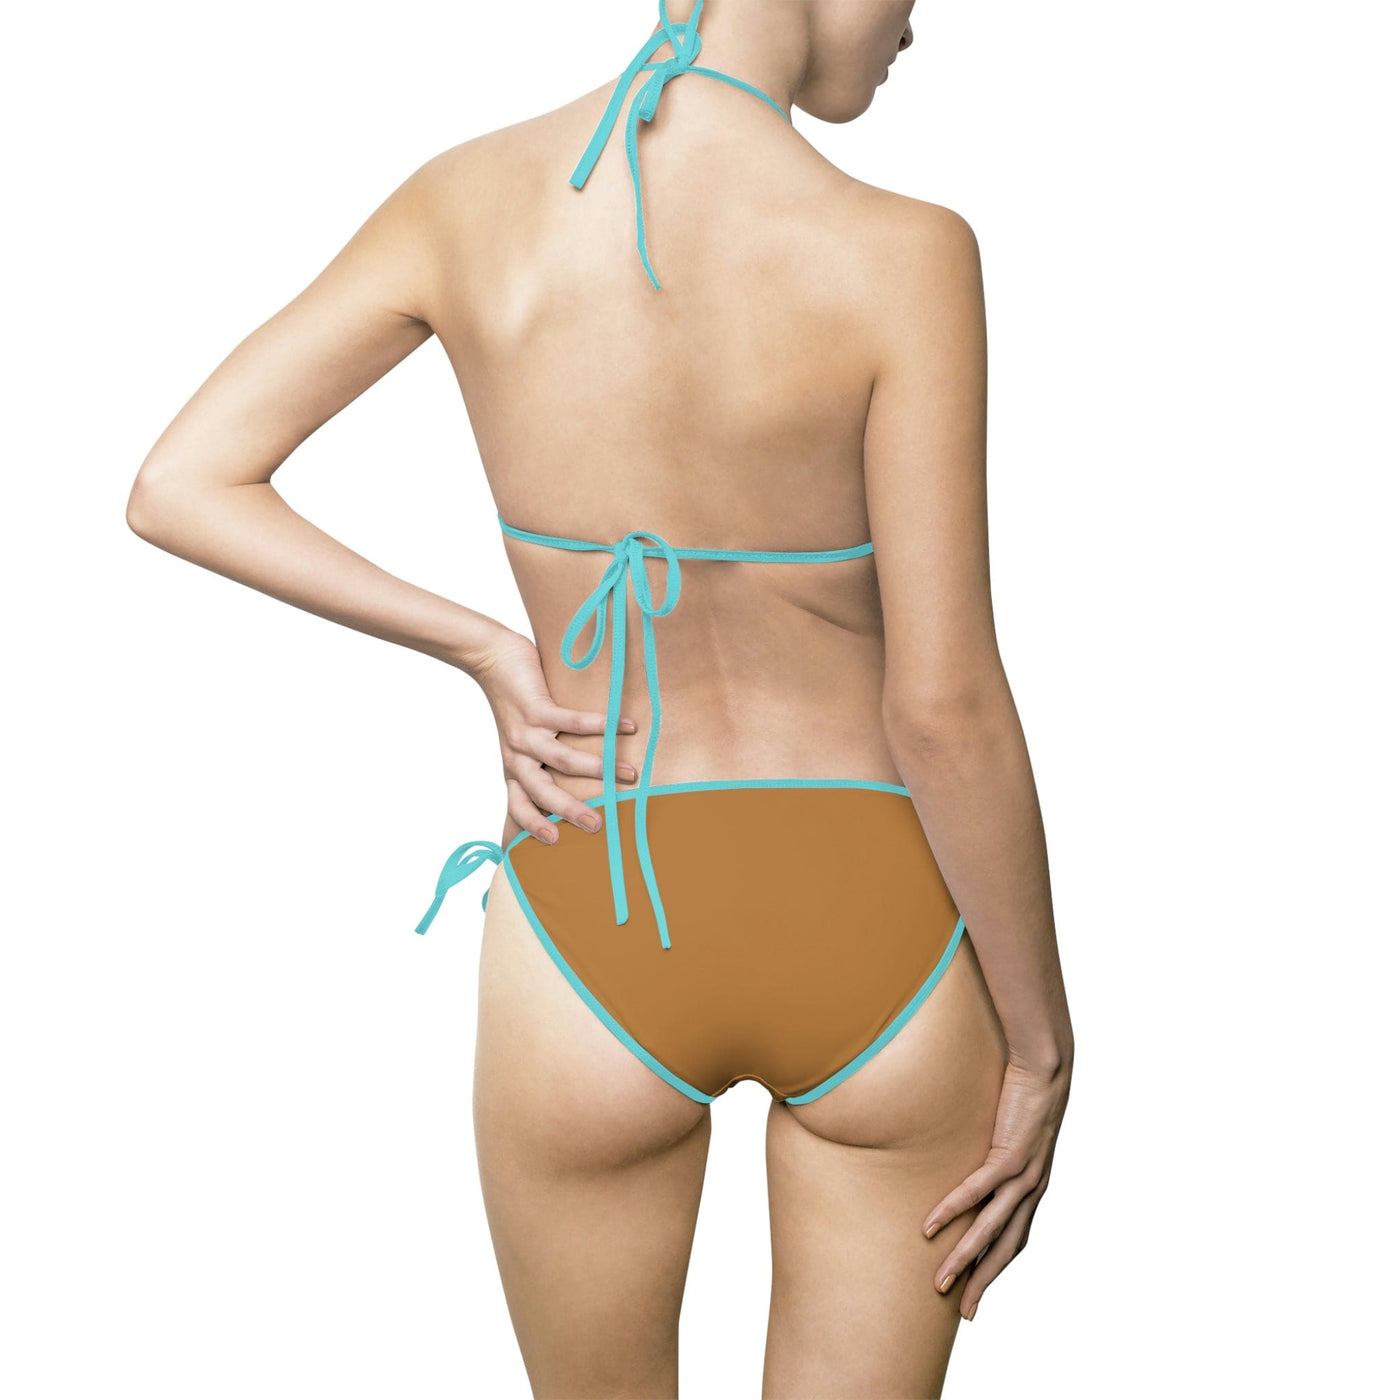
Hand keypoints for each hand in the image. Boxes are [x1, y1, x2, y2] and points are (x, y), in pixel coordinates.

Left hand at [471, 628, 636, 843]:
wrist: (491, 659)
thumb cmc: (513, 701)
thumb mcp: (520, 739)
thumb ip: (540, 759)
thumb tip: (579, 775)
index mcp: (514, 768)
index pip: (519, 805)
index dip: (533, 825)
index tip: (555, 842)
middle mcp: (518, 755)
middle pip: (542, 792)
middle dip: (570, 810)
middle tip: (598, 825)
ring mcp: (526, 733)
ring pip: (562, 760)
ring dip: (598, 768)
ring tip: (628, 775)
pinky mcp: (536, 709)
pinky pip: (572, 722)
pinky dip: (602, 725)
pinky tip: (627, 726)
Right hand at [922, 1054, 1071, 1319]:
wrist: (1047, 1065)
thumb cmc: (1025, 1092)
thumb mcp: (1011, 1131)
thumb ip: (995, 1152)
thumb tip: (970, 1160)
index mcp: (1034, 1186)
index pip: (1015, 1240)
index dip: (995, 1269)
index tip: (976, 1294)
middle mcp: (1033, 1188)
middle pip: (1006, 1248)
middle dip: (984, 1282)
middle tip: (963, 1312)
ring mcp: (1024, 1174)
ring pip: (991, 1229)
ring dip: (965, 1258)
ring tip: (941, 1281)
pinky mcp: (1011, 1154)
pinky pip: (978, 1190)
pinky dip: (954, 1210)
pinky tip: (931, 1227)